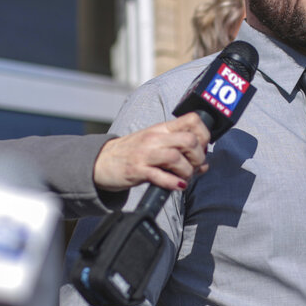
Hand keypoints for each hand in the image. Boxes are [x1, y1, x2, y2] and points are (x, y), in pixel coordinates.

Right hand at [93, 112, 210, 191]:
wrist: (101, 162)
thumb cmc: (131, 153)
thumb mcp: (155, 144)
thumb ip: (179, 151)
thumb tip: (204, 163)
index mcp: (161, 128)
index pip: (192, 120)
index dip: (204, 135)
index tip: (203, 148)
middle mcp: (154, 138)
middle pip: (189, 140)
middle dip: (199, 156)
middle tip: (195, 166)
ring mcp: (145, 154)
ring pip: (177, 158)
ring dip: (187, 172)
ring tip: (184, 178)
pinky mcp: (137, 171)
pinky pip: (161, 176)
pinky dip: (174, 183)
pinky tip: (176, 186)